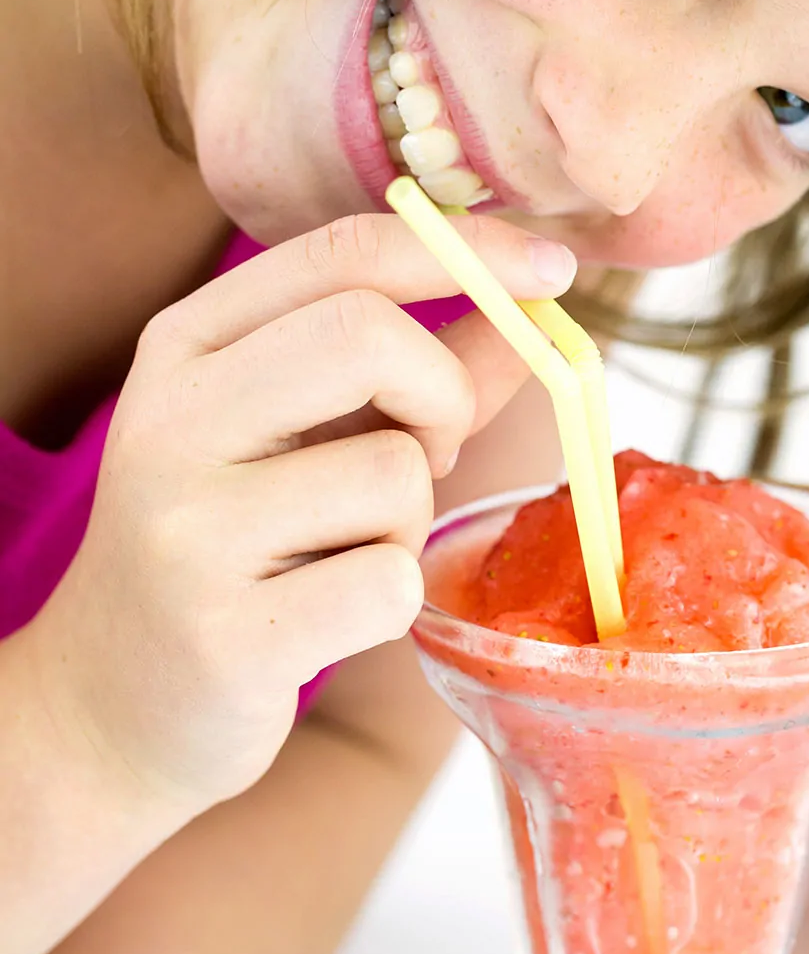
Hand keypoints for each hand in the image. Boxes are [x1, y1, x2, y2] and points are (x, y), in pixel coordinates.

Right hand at [23, 212, 575, 813]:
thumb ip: (413, 372)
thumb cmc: (232, 548)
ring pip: (395, 474)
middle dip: (442, 395)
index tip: (552, 272)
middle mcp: (170, 419)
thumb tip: (533, 317)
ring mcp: (187, 528)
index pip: (345, 252)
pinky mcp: (226, 633)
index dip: (469, 250)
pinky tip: (325, 617)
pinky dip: (391, 601)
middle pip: (370, 335)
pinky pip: (390, 582)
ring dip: (407, 522)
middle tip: (429, 452)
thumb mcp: (300, 436)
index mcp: (186, 345)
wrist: (111, 703)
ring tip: (341, 553)